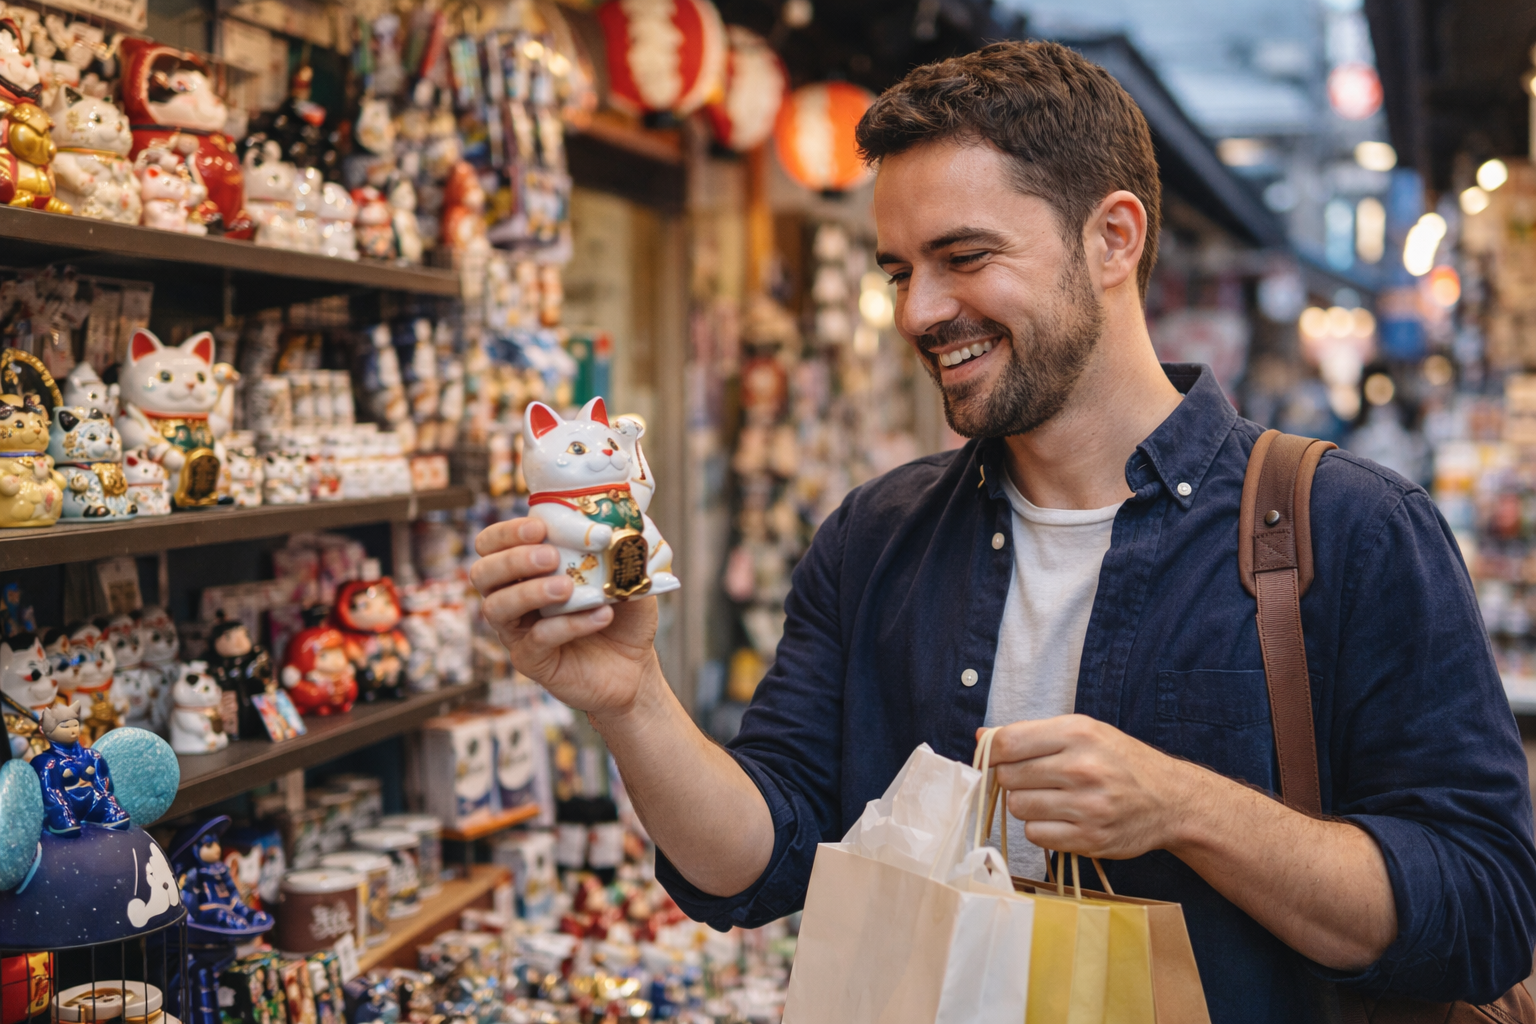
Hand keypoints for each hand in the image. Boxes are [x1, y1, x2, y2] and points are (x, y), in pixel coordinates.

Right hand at [471, 517, 659, 716]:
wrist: (635, 666)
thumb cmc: (623, 615)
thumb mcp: (625, 575)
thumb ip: (617, 549)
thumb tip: (622, 520)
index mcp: (526, 569)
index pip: (492, 544)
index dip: (506, 532)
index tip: (539, 527)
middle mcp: (512, 598)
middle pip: (482, 573)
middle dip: (512, 560)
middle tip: (550, 557)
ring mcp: (518, 632)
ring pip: (496, 608)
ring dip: (530, 592)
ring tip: (567, 587)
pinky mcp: (531, 662)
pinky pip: (536, 641)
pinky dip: (568, 625)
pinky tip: (600, 615)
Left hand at [984, 715, 1197, 859]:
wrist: (1170, 800)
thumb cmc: (1120, 761)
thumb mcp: (1083, 731)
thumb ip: (1032, 733)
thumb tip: (982, 736)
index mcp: (1078, 733)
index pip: (1008, 742)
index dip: (992, 752)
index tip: (993, 757)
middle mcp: (1082, 768)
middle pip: (1009, 777)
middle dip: (1012, 778)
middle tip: (1033, 779)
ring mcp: (1087, 806)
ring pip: (1018, 807)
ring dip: (1026, 804)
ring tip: (1049, 798)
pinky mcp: (1090, 838)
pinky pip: (1035, 835)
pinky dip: (1040, 828)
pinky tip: (1060, 818)